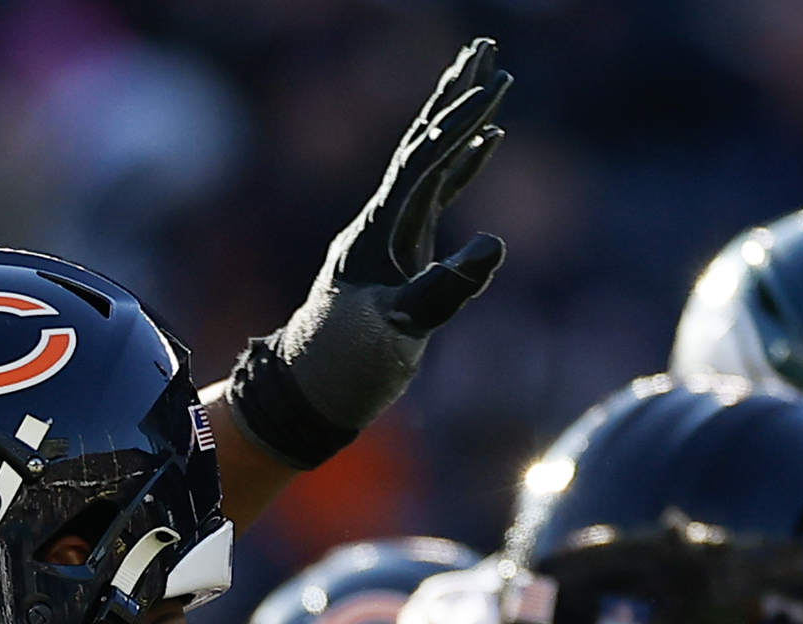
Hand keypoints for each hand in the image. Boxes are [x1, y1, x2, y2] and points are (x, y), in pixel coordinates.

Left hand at [231, 38, 509, 467]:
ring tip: (490, 78)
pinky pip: (436, 195)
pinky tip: (488, 141)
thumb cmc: (345, 368)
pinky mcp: (402, 254)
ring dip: (459, 120)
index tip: (493, 89)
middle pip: (420, 144)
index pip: (421, 163)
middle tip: (484, 48)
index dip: (457, 124)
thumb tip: (493, 244)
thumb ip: (443, 290)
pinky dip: (462, 166)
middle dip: (452, 97)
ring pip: (430, 163)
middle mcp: (380, 223)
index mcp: (375, 233)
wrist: (309, 395)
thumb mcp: (396, 332)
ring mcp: (392, 236)